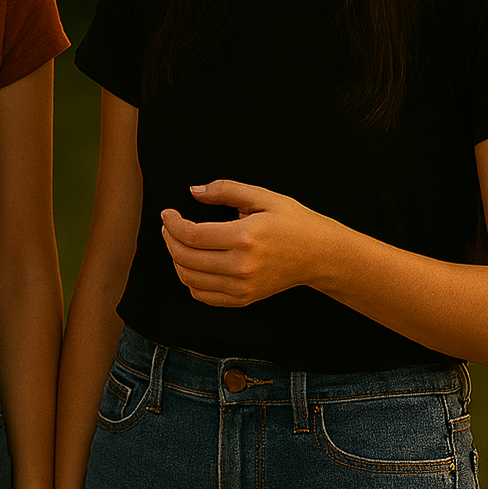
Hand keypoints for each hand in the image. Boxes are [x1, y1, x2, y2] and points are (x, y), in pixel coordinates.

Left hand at [161, 179, 333, 307]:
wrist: (320, 255)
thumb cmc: (294, 223)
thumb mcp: (264, 197)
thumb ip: (226, 190)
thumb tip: (195, 191)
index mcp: (245, 237)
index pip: (192, 235)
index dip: (172, 224)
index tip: (167, 214)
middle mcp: (241, 266)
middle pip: (186, 258)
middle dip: (170, 240)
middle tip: (169, 226)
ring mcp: (242, 286)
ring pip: (189, 279)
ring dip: (176, 260)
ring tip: (178, 243)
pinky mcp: (243, 299)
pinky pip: (202, 295)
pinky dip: (189, 280)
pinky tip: (192, 264)